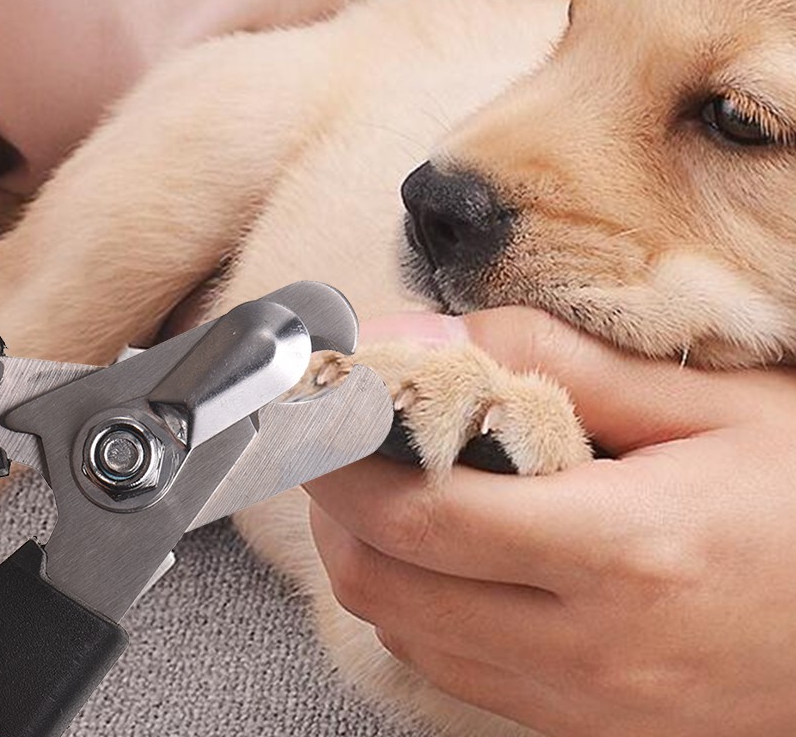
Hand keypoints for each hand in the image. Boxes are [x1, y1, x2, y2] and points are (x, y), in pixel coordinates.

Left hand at [307, 308, 795, 736]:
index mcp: (627, 552)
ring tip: (383, 480)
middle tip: (342, 434)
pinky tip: (440, 549)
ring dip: (368, 553)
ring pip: (406, 634)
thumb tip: (428, 336)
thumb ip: (556, 363)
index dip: (344, 457)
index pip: (421, 514)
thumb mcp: (709, 405)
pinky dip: (416, 604)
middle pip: (387, 584)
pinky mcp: (589, 724)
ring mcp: (588, 702)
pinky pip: (456, 669)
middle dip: (335, 504)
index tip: (324, 403)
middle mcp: (594, 648)